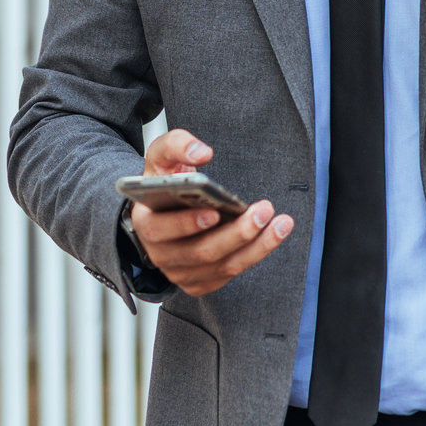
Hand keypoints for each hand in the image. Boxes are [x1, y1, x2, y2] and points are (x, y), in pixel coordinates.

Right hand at [128, 130, 292, 296]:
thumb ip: (177, 145)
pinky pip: (231, 272)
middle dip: (235, 233)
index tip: (214, 212)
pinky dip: (255, 254)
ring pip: (222, 265)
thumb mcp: (162, 156)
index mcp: (145, 221)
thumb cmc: (166, 182)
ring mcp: (180, 271)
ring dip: (256, 245)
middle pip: (200, 251)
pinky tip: (273, 234)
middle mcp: (160, 253)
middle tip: (262, 211)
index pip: (160, 229)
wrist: (165, 208)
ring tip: (280, 223)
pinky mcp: (201, 281)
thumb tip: (201, 152)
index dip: (186, 224)